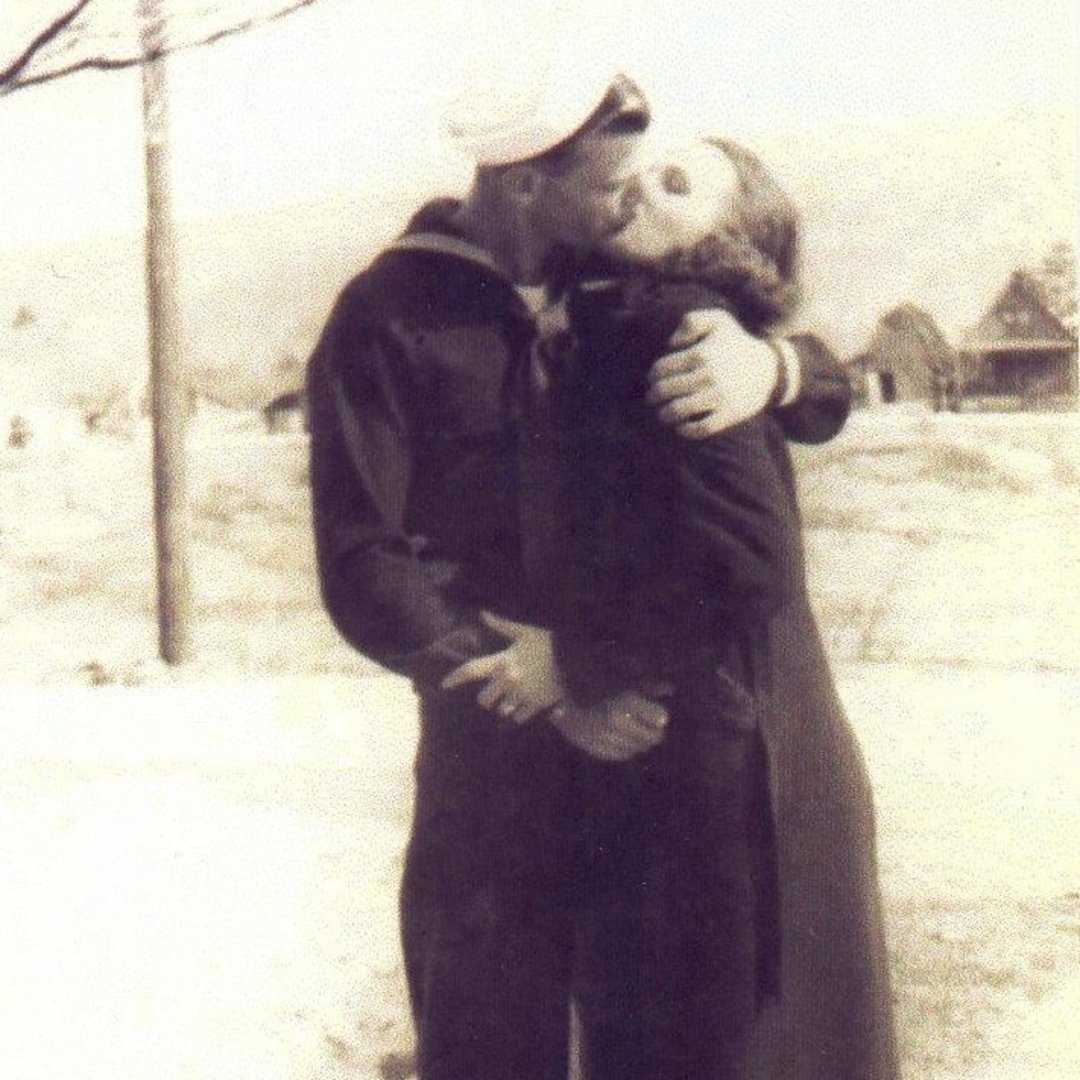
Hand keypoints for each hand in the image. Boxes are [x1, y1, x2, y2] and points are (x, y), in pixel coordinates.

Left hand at [441, 611, 564, 722]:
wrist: (579, 658)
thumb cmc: (552, 641)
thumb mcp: (527, 630)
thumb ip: (502, 624)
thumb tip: (483, 612)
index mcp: (503, 661)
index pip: (472, 670)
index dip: (455, 678)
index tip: (444, 684)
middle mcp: (509, 681)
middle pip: (484, 699)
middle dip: (486, 696)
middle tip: (492, 691)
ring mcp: (522, 696)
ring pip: (502, 710)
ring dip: (503, 704)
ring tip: (512, 696)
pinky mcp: (537, 706)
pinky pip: (519, 717)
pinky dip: (520, 712)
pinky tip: (526, 703)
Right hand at [548, 690, 668, 761]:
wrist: (560, 694)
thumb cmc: (596, 682)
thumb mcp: (623, 679)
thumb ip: (648, 685)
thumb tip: (671, 689)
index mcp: (627, 701)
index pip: (660, 718)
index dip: (660, 717)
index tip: (659, 717)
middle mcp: (617, 720)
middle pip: (652, 737)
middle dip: (654, 732)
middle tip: (652, 728)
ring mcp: (605, 736)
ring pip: (637, 749)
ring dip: (640, 742)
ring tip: (634, 732)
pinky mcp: (595, 748)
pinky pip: (620, 755)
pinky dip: (624, 750)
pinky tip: (622, 741)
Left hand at [647, 308, 780, 438]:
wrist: (770, 369)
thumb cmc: (737, 344)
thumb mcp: (719, 320)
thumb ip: (691, 321)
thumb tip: (671, 343)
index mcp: (700, 354)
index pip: (662, 369)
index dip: (651, 377)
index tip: (651, 381)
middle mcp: (708, 375)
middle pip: (665, 390)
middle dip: (653, 396)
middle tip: (652, 399)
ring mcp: (718, 396)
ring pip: (678, 410)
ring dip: (664, 414)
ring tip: (663, 414)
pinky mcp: (728, 414)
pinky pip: (700, 428)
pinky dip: (685, 430)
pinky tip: (680, 427)